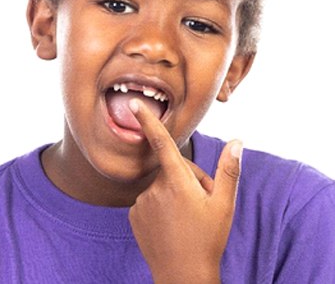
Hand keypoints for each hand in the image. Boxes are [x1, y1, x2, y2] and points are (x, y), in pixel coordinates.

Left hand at [128, 98, 241, 283]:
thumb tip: (237, 141)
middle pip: (172, 168)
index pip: (162, 143)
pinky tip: (171, 223)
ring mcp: (141, 202)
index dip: (148, 121)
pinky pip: (150, 199)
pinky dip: (161, 204)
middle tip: (203, 201)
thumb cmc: (207, 240)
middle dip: (188, 177)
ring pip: (162, 185)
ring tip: (188, 217)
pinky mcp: (134, 215)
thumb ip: (229, 170)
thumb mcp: (224, 205)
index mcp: (177, 181)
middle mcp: (155, 188)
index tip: (134, 104)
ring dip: (174, 192)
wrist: (182, 277)